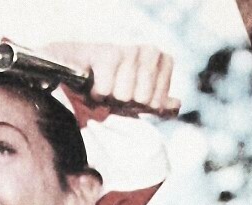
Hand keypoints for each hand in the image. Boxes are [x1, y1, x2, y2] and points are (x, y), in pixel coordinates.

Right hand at [42, 43, 179, 116]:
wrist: (75, 75)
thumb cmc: (111, 88)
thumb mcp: (138, 102)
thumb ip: (160, 105)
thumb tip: (176, 105)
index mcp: (162, 60)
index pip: (159, 102)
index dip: (141, 107)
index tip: (132, 97)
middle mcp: (148, 51)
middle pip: (144, 99)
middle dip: (126, 102)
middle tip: (116, 93)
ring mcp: (129, 50)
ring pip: (125, 95)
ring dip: (110, 98)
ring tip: (104, 87)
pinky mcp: (106, 52)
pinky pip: (107, 89)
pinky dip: (97, 93)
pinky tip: (92, 82)